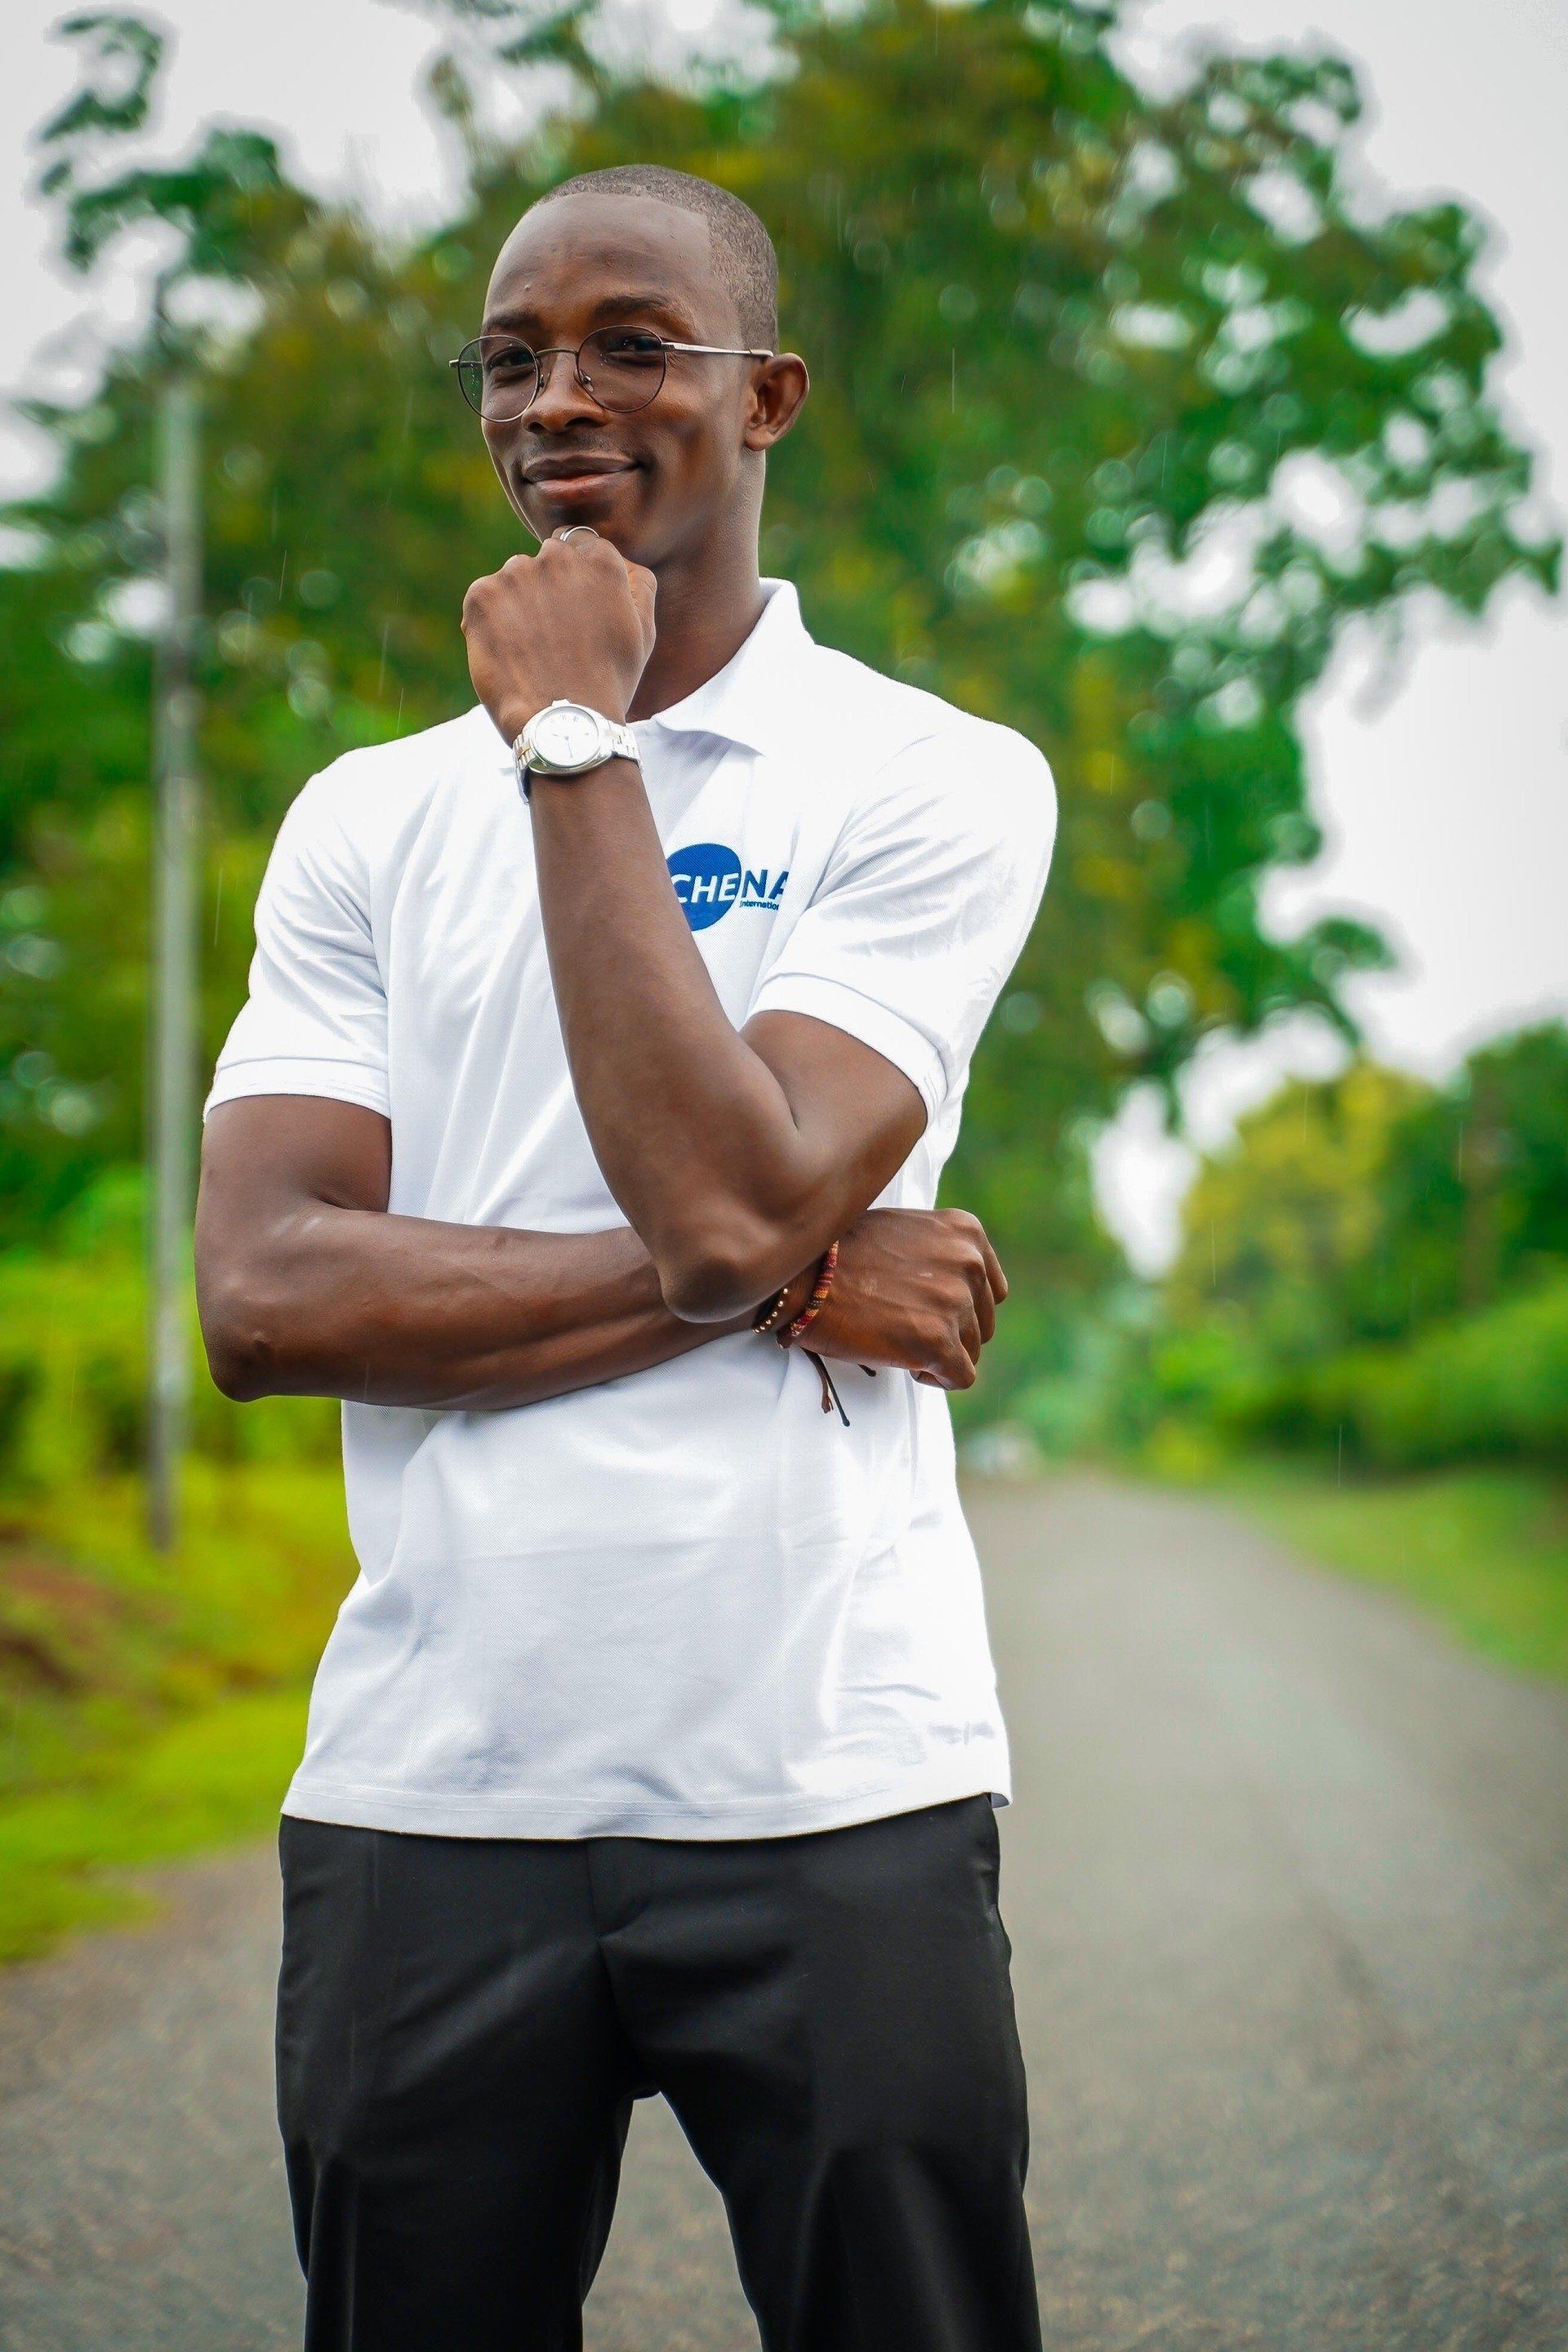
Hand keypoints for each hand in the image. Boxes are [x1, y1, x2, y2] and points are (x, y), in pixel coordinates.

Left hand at [461, 533, 656, 743]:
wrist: (564, 726)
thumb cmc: (609, 684)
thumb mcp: (642, 633)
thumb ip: (638, 585)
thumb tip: (623, 562)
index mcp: (601, 559)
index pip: (579, 548)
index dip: (576, 583)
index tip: (573, 614)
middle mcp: (558, 556)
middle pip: (545, 562)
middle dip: (546, 591)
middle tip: (552, 640)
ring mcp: (516, 573)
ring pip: (513, 581)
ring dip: (517, 606)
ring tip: (530, 653)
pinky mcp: (482, 595)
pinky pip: (483, 600)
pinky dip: (489, 623)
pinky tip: (509, 656)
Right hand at [802, 1208, 1007, 1391]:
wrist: (802, 1278)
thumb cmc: (839, 1255)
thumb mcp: (903, 1231)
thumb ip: (939, 1253)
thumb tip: (955, 1288)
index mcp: (965, 1232)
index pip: (990, 1288)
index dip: (958, 1307)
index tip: (923, 1309)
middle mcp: (968, 1263)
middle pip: (982, 1322)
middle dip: (948, 1332)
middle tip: (902, 1326)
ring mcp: (955, 1303)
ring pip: (972, 1351)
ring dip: (938, 1354)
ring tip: (895, 1339)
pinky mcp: (939, 1341)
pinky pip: (960, 1377)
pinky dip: (935, 1378)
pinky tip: (903, 1361)